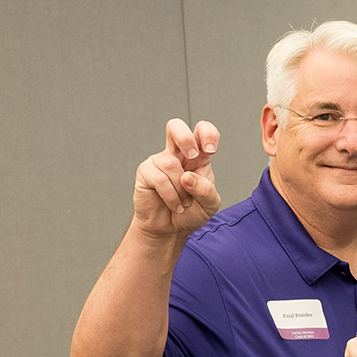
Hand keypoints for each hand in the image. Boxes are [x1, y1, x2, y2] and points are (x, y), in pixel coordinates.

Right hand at [132, 119, 221, 239]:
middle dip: (185, 138)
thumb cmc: (191, 212)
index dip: (207, 134)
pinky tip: (174, 205)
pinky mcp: (145, 172)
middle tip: (193, 157)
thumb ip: (206, 190)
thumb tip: (187, 176)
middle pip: (175, 127)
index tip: (210, 150)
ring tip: (184, 202)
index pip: (202, 131)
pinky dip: (171, 196)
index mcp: (198, 157)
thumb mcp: (210, 204)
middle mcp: (178, 155)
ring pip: (171, 163)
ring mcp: (160, 162)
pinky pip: (159, 178)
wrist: (170, 229)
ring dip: (182, 189)